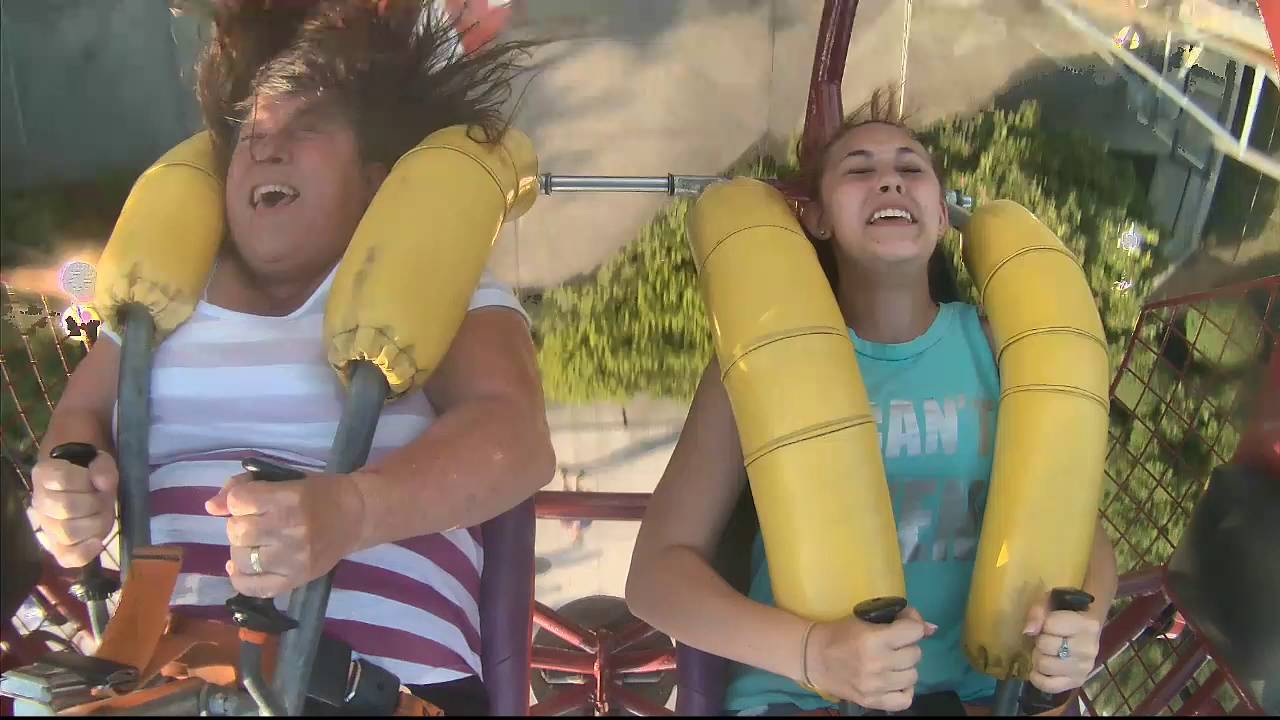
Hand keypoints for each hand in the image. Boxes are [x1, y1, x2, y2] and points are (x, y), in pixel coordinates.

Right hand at [29, 452, 118, 567]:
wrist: (87, 489)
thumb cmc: (91, 473)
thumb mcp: (100, 462)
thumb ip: (103, 467)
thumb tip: (103, 483)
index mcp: (44, 474)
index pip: (63, 478)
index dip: (86, 480)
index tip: (96, 480)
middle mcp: (39, 501)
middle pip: (65, 507)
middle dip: (94, 503)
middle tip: (102, 499)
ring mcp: (46, 526)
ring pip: (67, 532)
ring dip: (94, 523)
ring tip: (101, 515)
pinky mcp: (58, 547)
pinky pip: (67, 557)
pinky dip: (85, 552)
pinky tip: (97, 542)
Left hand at [206, 470, 366, 597]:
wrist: (357, 517)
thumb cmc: (320, 493)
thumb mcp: (285, 480)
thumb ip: (245, 488)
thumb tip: (211, 507)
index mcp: (289, 498)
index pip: (239, 500)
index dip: (238, 499)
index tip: (251, 500)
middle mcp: (290, 529)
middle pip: (236, 530)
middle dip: (240, 523)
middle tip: (258, 521)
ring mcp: (293, 558)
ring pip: (240, 558)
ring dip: (241, 548)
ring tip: (257, 542)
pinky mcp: (296, 579)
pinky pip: (253, 587)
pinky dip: (241, 579)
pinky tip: (243, 567)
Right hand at [807, 605, 937, 711]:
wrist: (813, 657)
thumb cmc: (839, 634)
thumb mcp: (866, 619)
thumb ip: (899, 623)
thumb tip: (932, 628)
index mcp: (873, 639)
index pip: (914, 632)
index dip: (913, 623)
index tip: (904, 622)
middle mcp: (877, 664)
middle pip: (916, 654)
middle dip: (907, 645)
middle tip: (893, 643)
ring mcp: (876, 686)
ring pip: (913, 676)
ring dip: (905, 667)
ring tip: (891, 661)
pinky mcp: (872, 701)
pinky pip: (905, 699)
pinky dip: (903, 689)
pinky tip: (893, 680)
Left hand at [1022, 596, 1102, 694]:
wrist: (1086, 625)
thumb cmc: (1066, 611)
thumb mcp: (1051, 601)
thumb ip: (1038, 612)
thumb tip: (1028, 631)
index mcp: (1087, 625)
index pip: (1050, 625)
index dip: (1043, 623)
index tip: (1048, 624)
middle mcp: (1089, 649)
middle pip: (1045, 646)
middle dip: (1039, 641)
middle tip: (1045, 639)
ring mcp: (1085, 668)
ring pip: (1045, 666)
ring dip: (1038, 658)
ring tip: (1046, 652)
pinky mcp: (1078, 682)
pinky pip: (1050, 686)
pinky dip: (1038, 679)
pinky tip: (1039, 670)